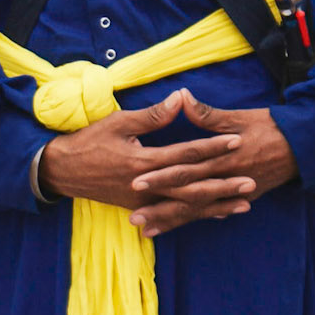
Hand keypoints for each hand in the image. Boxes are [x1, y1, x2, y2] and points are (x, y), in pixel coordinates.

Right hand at [38, 88, 254, 227]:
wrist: (63, 171)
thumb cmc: (89, 142)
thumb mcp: (119, 122)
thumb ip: (153, 116)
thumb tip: (180, 99)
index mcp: (143, 162)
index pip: (185, 153)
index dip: (212, 147)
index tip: (236, 141)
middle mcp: (146, 186)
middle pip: (192, 187)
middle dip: (223, 185)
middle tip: (251, 182)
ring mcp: (143, 201)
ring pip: (186, 206)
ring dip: (216, 206)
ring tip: (244, 205)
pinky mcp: (140, 207)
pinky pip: (172, 214)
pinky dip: (195, 215)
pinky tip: (215, 215)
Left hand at [127, 91, 296, 238]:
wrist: (306, 146)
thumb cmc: (271, 127)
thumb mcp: (239, 117)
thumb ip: (207, 114)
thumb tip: (181, 96)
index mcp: (223, 157)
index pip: (186, 169)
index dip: (161, 176)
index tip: (136, 181)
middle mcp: (226, 179)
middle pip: (188, 196)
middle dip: (160, 208)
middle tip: (134, 218)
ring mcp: (234, 192)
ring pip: (198, 210)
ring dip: (171, 221)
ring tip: (145, 231)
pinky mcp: (242, 198)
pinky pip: (213, 212)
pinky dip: (193, 220)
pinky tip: (173, 229)